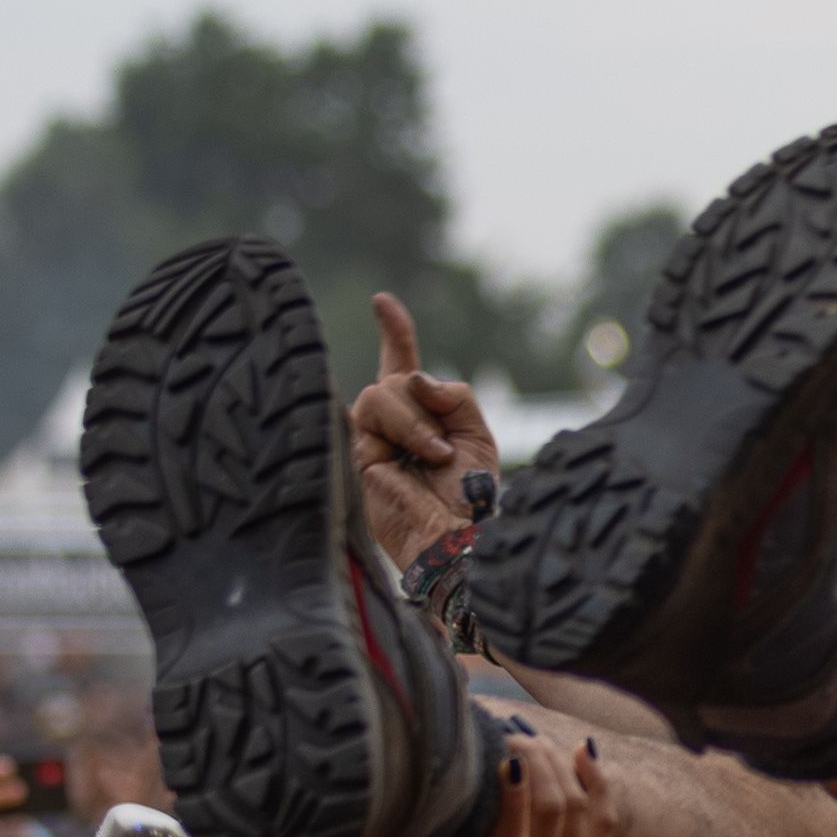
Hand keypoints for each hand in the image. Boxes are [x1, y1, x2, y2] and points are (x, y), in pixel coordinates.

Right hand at [350, 293, 502, 575]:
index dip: (393, 333)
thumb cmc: (471, 495)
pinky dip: (405, 429)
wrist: (456, 534)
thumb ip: (452, 395)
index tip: (382, 302)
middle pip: (397, 378)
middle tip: (445, 448)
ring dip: (416, 422)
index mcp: (425, 416)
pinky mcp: (359, 453)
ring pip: (383, 393)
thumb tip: (413, 377)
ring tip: (434, 457)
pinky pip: (373, 414)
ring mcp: (373, 437)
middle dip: (426, 405)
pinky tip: (417, 457)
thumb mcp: (477, 434)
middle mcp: (395, 423)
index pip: (402, 366)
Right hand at [432, 735, 613, 836]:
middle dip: (532, 752)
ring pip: (578, 805)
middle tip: (504, 730)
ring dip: (560, 763)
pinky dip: (599, 786)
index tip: (486, 735)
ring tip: (532, 737)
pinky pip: (602, 826)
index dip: (508, 764)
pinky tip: (584, 755)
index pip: (513, 809)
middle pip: (550, 796)